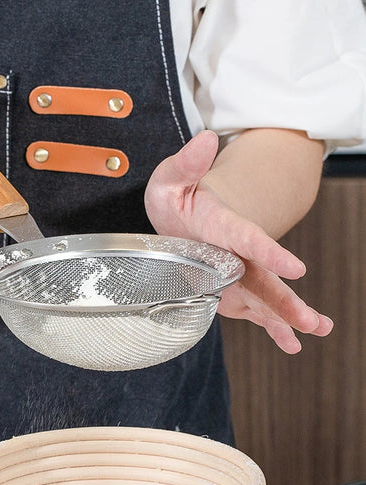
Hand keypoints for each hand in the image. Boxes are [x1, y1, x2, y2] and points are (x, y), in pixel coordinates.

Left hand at [144, 130, 332, 353]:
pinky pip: (253, 310)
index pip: (248, 238)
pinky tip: (290, 343)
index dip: (270, 251)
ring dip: (287, 315)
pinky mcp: (231, 290)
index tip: (296, 268)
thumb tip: (206, 139)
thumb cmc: (177, 199)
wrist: (182, 219)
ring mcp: (236, 274)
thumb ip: (185, 164)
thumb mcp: (171, 179)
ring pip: (265, 296)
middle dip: (286, 298)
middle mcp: (235, 253)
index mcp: (222, 225)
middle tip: (312, 320)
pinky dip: (271, 326)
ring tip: (315, 331)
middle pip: (264, 276)